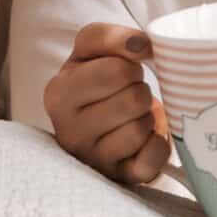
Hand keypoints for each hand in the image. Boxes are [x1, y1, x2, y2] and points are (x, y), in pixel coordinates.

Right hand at [43, 23, 169, 184]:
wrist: (96, 127)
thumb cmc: (96, 83)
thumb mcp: (92, 51)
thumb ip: (111, 37)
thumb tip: (144, 46)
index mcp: (58, 94)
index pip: (117, 71)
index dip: (129, 66)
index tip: (121, 72)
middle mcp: (69, 131)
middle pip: (134, 99)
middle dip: (139, 91)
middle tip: (129, 96)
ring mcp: (94, 160)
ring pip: (143, 128)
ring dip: (147, 118)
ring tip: (132, 117)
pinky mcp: (120, 179)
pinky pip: (155, 155)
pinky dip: (159, 143)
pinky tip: (144, 140)